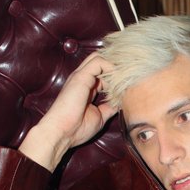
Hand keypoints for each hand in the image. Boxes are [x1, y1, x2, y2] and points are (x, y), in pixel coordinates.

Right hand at [19, 53, 116, 170]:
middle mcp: (82, 78)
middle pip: (100, 60)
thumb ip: (109, 107)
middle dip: (115, 67)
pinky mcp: (81, 77)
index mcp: (85, 86)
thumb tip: (120, 103)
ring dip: (114, 67)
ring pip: (99, 57)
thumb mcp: (99, 116)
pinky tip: (118, 82)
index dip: (115, 76)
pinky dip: (111, 68)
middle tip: (127, 78)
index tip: (127, 86)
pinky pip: (99, 62)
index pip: (101, 71)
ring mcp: (80, 76)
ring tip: (124, 81)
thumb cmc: (77, 128)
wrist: (61, 132)